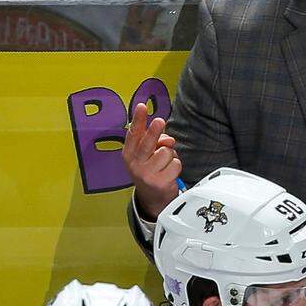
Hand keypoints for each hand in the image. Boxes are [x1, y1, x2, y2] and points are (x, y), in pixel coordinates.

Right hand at [122, 101, 180, 220]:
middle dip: (155, 131)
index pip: (133, 134)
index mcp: (129, 155)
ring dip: (170, 155)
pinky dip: (176, 166)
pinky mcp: (159, 182)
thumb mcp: (146, 156)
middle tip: (160, 121)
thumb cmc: (150, 171)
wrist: (152, 198)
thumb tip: (168, 139)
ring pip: (166, 152)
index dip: (138, 119)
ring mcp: (147, 174)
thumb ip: (154, 143)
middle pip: (148, 142)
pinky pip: (175, 164)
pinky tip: (169, 173)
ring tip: (165, 164)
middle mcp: (135, 165)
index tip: (142, 106)